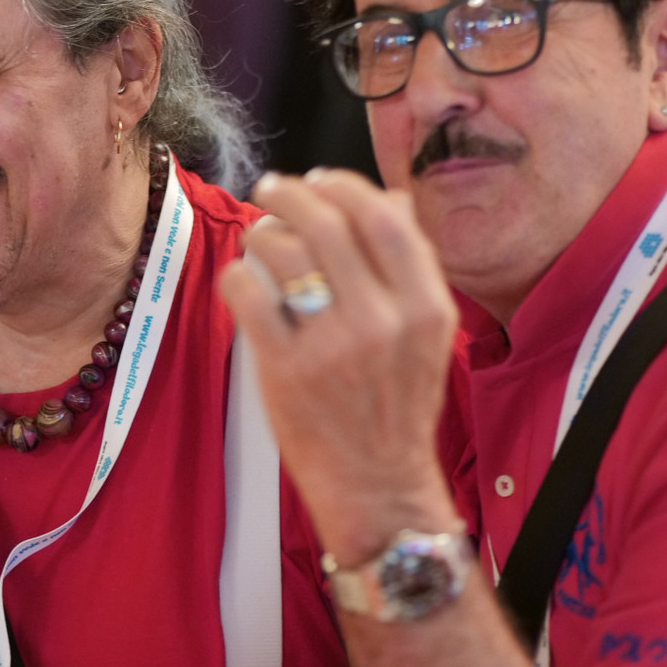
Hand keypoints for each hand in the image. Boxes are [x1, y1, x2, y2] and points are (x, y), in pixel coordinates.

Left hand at [219, 170, 462, 565]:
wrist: (379, 486)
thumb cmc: (396, 408)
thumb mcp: (428, 336)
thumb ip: (411, 269)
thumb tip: (393, 200)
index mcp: (427, 308)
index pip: (386, 219)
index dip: (346, 187)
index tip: (321, 180)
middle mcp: (384, 321)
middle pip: (328, 224)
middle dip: (292, 194)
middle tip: (273, 190)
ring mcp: (334, 346)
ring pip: (283, 251)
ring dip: (262, 232)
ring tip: (259, 237)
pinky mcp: (287, 370)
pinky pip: (249, 295)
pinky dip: (239, 276)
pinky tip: (243, 281)